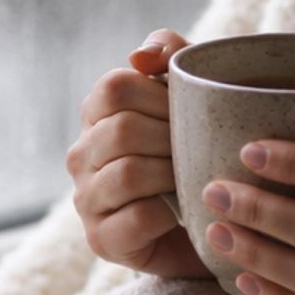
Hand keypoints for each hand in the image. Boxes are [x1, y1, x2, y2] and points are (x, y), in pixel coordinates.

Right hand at [68, 30, 211, 277]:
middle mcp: (81, 155)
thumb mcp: (193, 94)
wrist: (213, 223)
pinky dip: (169, 213)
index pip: (115, 87)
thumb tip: (140, 57)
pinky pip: (137, 217)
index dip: (161, 98)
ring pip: (128, 173)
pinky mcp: (102, 239)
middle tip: (199, 152)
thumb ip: (171, 55)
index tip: (189, 115)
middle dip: (171, 139)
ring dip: (172, 175)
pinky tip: (182, 213)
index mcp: (97, 114)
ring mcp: (86, 198)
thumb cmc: (199, 152)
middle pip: (122, 130)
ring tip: (194, 179)